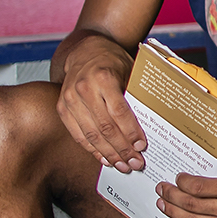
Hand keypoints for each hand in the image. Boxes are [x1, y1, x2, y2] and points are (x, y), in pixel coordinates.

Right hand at [56, 34, 148, 171]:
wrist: (84, 51)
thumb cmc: (112, 61)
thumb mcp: (129, 70)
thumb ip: (136, 94)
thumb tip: (153, 125)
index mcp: (103, 76)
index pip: (119, 111)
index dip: (131, 132)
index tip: (142, 146)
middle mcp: (84, 88)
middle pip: (105, 127)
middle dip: (122, 149)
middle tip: (136, 163)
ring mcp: (70, 98)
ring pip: (91, 134)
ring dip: (109, 154)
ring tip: (123, 166)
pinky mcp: (62, 108)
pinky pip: (77, 135)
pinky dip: (92, 150)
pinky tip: (105, 159)